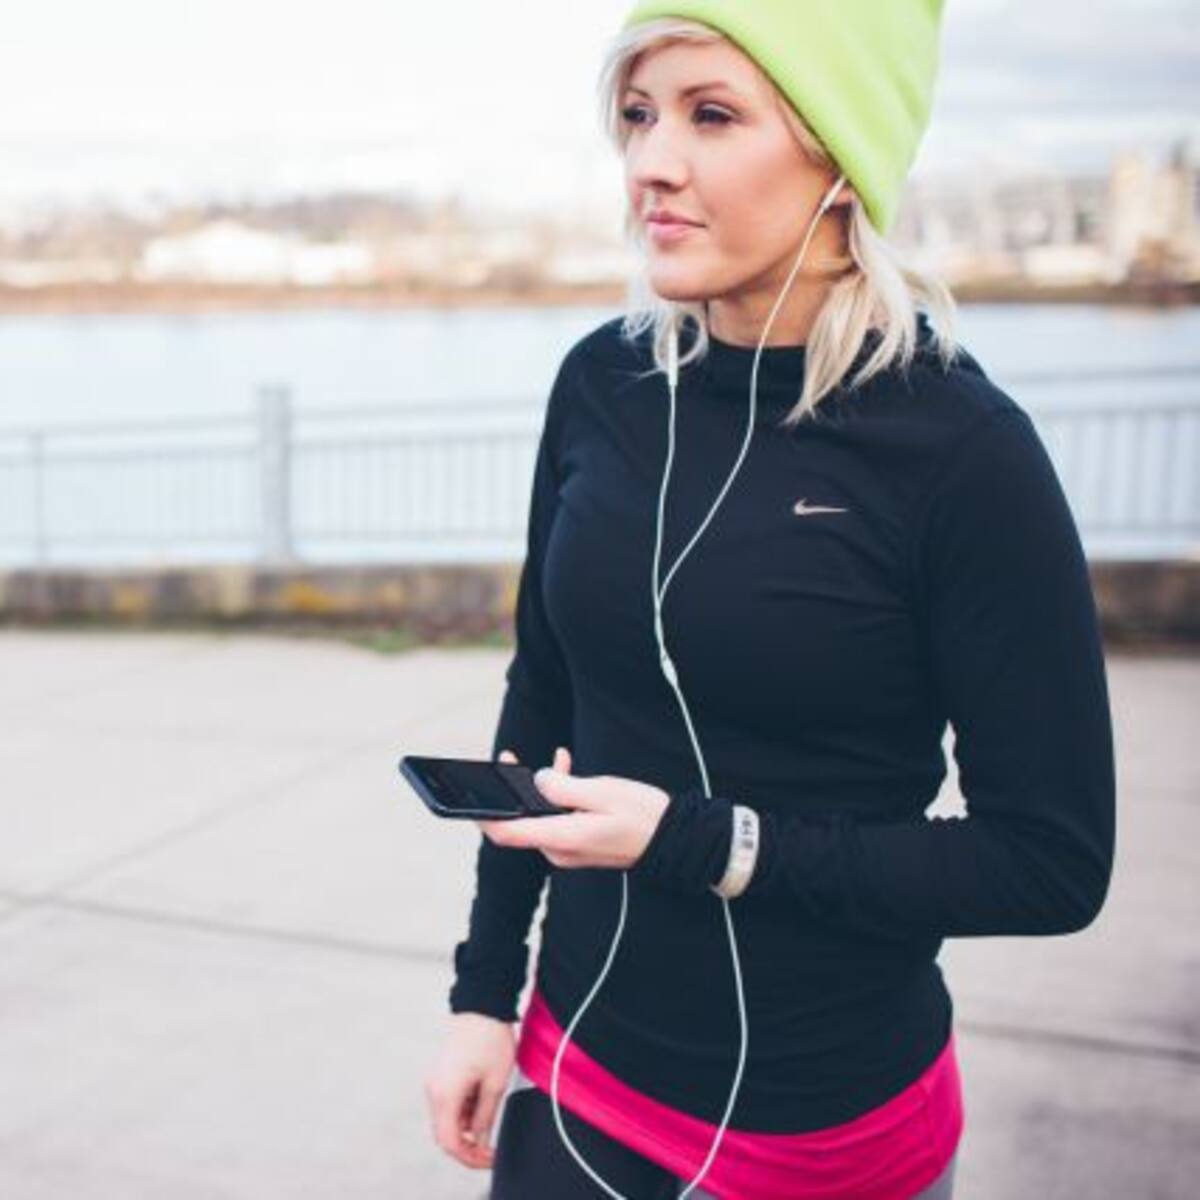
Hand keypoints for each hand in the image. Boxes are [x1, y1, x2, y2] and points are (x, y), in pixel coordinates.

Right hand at [423, 1012, 514, 1168]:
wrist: (482, 1005)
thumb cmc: (490, 1038)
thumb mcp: (495, 1083)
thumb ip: (485, 1115)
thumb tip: (481, 1138)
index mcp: (445, 1094)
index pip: (449, 1142)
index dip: (469, 1157)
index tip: (489, 1158)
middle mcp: (434, 1090)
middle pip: (445, 1133)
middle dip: (468, 1146)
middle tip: (491, 1150)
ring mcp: (436, 1082)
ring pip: (447, 1119)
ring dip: (467, 1128)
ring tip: (491, 1122)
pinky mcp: (442, 1074)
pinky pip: (449, 1103)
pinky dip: (464, 1112)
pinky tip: (483, 1105)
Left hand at [480, 747, 669, 870]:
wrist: (675, 839)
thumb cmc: (643, 815)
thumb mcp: (602, 792)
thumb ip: (565, 787)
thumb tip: (538, 780)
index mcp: (561, 838)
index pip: (507, 832)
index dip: (482, 815)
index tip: (468, 795)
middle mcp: (559, 848)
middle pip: (520, 821)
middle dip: (513, 790)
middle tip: (507, 758)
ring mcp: (568, 849)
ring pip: (540, 815)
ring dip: (543, 787)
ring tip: (560, 758)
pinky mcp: (578, 843)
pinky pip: (557, 818)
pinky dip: (559, 795)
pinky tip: (568, 769)